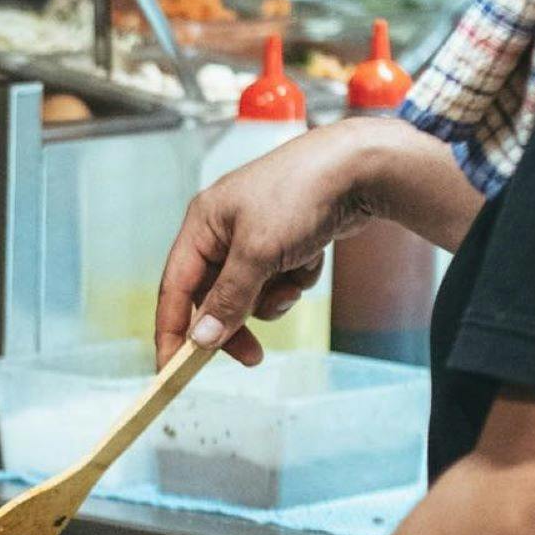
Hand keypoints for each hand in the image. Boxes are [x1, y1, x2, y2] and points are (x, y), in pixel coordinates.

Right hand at [156, 119, 381, 367]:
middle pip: (213, 296)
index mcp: (202, 224)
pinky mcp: (286, 240)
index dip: (171, 330)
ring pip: (249, 293)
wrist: (363, 165)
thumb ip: (228, 299)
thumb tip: (201, 339)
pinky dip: (295, 278)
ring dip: (272, 298)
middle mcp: (222, 230)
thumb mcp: (258, 253)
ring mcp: (255, 235)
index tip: (172, 369)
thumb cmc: (301, 195)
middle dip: (235, 322)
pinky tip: (312, 257)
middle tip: (253, 356)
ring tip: (294, 286)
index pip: (174, 288)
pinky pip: (279, 279)